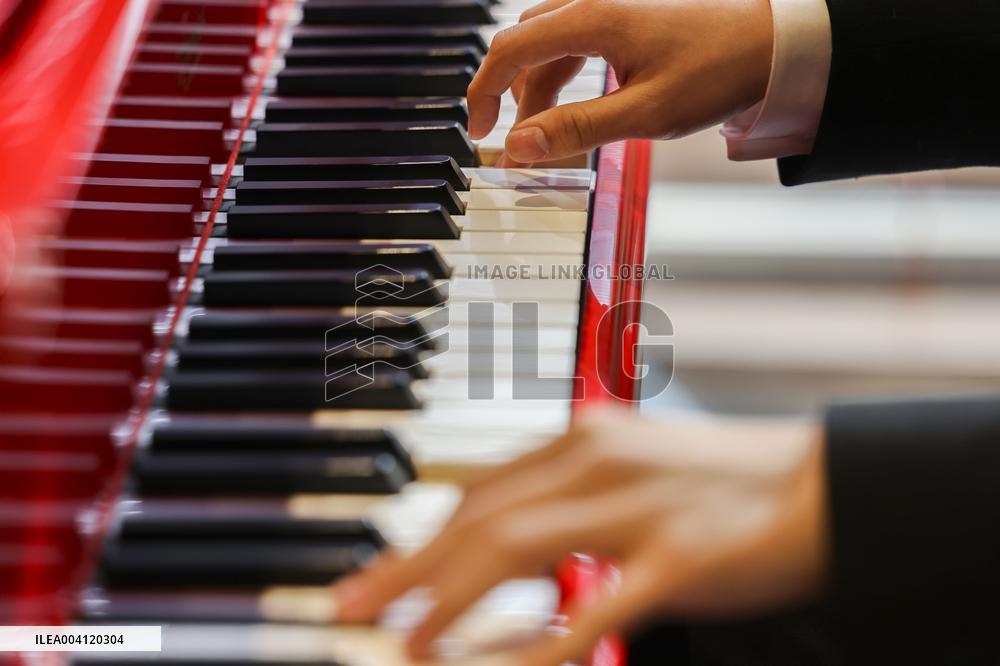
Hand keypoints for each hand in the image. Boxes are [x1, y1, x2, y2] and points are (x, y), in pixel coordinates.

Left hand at [332, 409, 828, 664]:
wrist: (823, 484)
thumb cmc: (721, 483)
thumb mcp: (630, 472)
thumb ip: (565, 497)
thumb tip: (497, 539)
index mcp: (583, 439)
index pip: (477, 492)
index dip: (417, 537)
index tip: (376, 575)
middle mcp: (598, 463)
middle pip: (478, 517)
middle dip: (405, 567)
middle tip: (352, 607)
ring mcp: (637, 510)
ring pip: (515, 547)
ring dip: (449, 597)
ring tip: (407, 641)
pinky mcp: (679, 558)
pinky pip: (596, 603)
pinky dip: (543, 638)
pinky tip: (501, 665)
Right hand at [474, 0, 774, 165]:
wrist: (774, 42)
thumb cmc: (718, 71)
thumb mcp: (645, 113)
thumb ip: (577, 129)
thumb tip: (518, 146)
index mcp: (592, 18)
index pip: (509, 50)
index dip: (484, 93)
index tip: (480, 133)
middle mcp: (592, 3)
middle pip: (524, 45)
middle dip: (508, 94)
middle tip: (507, 140)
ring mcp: (608, 7)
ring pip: (547, 45)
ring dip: (537, 90)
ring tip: (547, 136)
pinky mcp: (624, 18)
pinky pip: (573, 43)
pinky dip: (562, 77)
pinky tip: (574, 108)